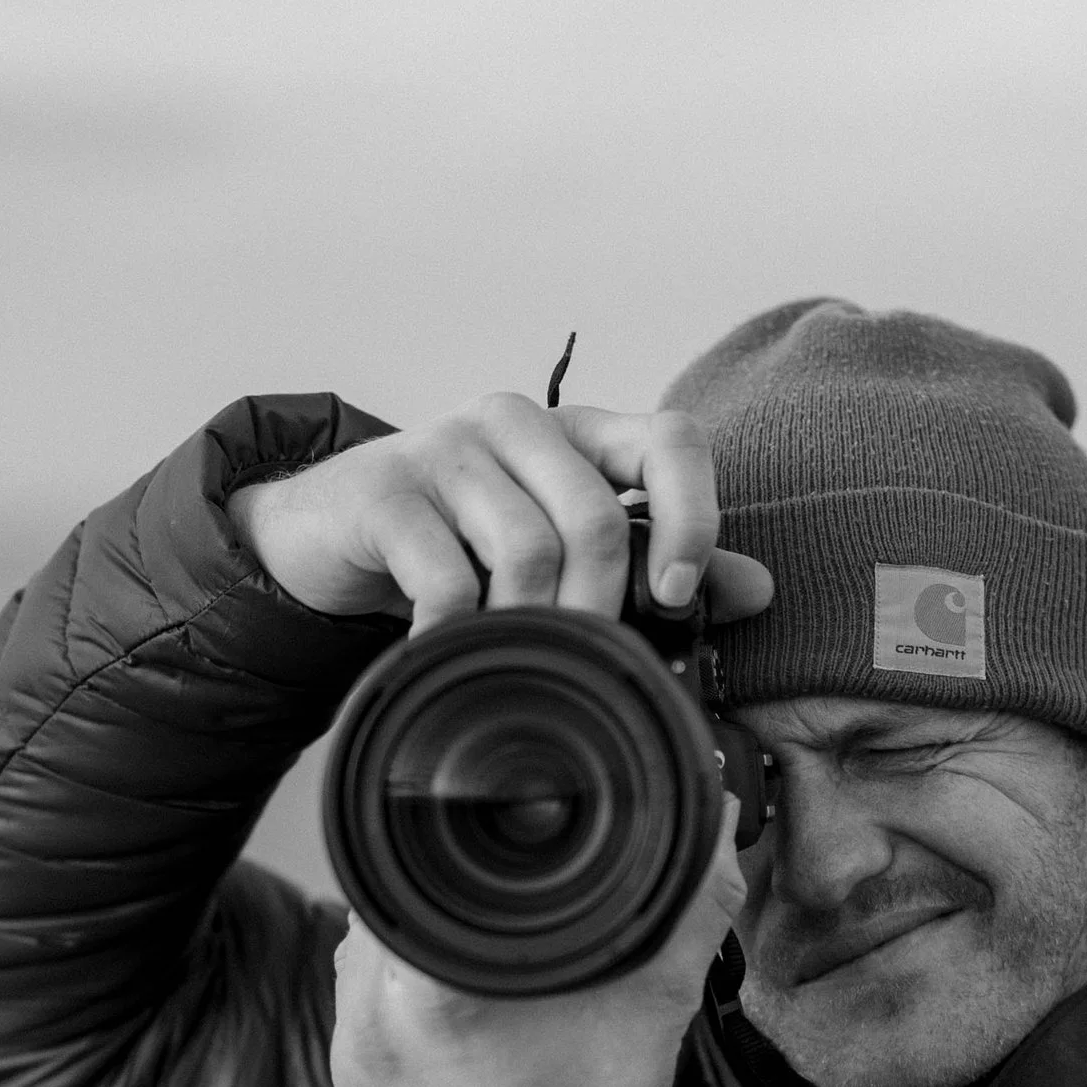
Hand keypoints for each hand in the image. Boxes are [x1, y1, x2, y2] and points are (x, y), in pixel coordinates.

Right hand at [231, 390, 772, 628]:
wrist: (328, 534)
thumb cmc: (461, 543)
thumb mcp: (561, 547)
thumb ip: (657, 564)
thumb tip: (759, 589)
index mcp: (578, 432)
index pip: (672, 438)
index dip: (694, 516)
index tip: (677, 594)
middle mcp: (518, 421)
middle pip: (596, 516)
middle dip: (600, 609)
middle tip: (581, 664)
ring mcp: (448, 446)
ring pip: (526, 547)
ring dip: (528, 626)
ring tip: (512, 661)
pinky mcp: (386, 487)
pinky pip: (445, 574)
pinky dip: (458, 631)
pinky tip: (451, 653)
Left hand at [330, 801, 748, 1086]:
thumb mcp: (660, 990)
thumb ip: (692, 894)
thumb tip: (715, 819)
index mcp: (429, 982)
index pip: (416, 858)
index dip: (458, 841)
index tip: (493, 849)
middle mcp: (372, 1013)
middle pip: (390, 898)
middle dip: (442, 892)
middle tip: (501, 907)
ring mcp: (354, 1055)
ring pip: (368, 951)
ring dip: (417, 940)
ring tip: (483, 957)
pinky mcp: (354, 1085)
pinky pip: (364, 1007)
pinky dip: (404, 995)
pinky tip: (457, 1009)